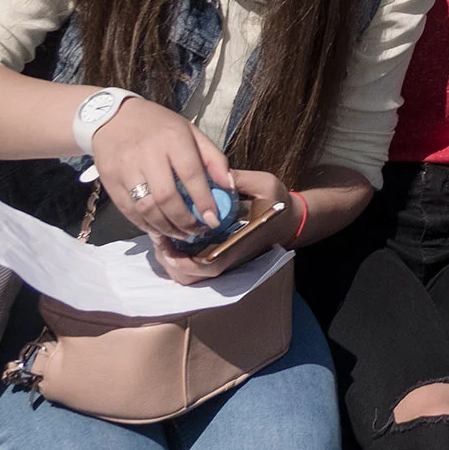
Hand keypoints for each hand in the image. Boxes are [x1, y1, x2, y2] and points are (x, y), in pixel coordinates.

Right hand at [89, 95, 233, 242]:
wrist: (112, 117)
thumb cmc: (158, 126)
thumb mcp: (191, 132)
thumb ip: (213, 158)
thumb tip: (230, 186)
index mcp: (173, 138)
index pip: (191, 174)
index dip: (204, 201)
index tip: (213, 219)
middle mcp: (148, 154)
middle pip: (167, 197)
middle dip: (184, 221)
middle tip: (196, 232)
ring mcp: (125, 168)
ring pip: (146, 208)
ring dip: (165, 228)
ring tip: (180, 234)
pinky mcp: (109, 180)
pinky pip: (128, 211)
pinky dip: (144, 225)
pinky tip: (158, 229)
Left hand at [153, 168, 290, 285]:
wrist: (288, 219)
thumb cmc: (277, 202)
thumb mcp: (264, 183)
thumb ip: (238, 178)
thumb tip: (207, 172)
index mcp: (238, 243)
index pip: (208, 266)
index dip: (183, 262)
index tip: (167, 243)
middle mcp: (227, 257)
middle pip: (191, 277)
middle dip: (170, 263)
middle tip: (160, 239)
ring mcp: (222, 258)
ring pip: (189, 276)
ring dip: (172, 261)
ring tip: (162, 238)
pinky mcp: (218, 254)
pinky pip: (192, 266)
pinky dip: (178, 257)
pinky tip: (173, 236)